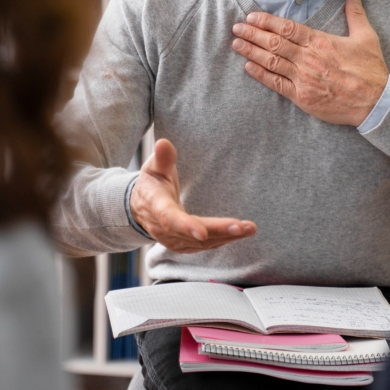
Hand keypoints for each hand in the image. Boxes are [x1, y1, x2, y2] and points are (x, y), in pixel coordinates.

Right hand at [130, 138, 256, 252]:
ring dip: (227, 237)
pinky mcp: (183, 246)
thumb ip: (162, 157)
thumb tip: (164, 142)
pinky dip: (223, 240)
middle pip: (192, 234)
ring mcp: (172, 240)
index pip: (170, 217)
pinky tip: (240, 233)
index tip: (202, 233)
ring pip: (202, 243)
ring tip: (250, 229)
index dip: (185, 226)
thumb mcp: (153, 167)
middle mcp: (163, 228)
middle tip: (242, 227)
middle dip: (218, 231)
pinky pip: (205, 246)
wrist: (140, 207)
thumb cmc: (151, 183)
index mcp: (156, 206)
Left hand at [231, 0, 388, 126]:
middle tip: (236, 28)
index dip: (266, 21)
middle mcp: (308, 59)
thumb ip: (356, 14)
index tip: (252, 17)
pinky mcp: (302, 97)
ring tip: (236, 44)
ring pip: (271, 61)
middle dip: (252, 34)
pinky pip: (276, 84)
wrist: (375, 102)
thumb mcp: (367, 37)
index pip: (287, 28)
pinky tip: (248, 67)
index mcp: (320, 42)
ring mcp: (303, 79)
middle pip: (274, 43)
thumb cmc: (371, 70)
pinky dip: (261, 75)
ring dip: (251, 52)